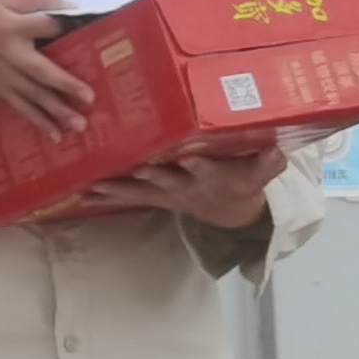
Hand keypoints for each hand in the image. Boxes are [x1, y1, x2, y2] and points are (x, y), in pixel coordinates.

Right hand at [0, 0, 96, 133]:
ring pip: (33, 95)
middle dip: (64, 84)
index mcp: (10, 27)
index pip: (43, 27)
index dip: (62, 26)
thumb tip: (68, 7)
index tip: (85, 27)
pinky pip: (21, 108)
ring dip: (56, 110)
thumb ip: (34, 0)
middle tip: (88, 97)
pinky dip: (38, 121)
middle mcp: (10, 54)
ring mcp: (5, 76)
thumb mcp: (1, 0)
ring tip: (79, 125)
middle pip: (40, 71)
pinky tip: (56, 135)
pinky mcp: (0, 91)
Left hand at [70, 143, 284, 228]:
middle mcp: (186, 186)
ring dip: (117, 189)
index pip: (209, 170)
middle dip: (154, 176)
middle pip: (168, 181)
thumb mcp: (261, 173)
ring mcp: (166, 193)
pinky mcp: (152, 196)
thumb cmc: (243, 181)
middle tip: (140, 169)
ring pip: (140, 191)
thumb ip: (268, 162)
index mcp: (214, 177)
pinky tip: (80, 192)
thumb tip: (278, 148)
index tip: (193, 159)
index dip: (202, 166)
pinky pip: (126, 197)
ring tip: (92, 186)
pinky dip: (105, 196)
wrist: (230, 210)